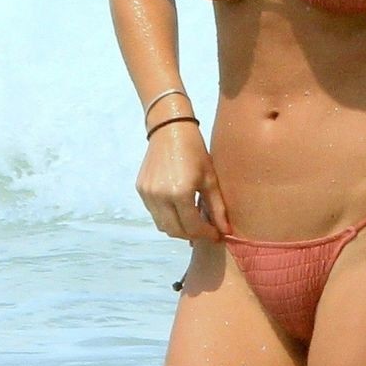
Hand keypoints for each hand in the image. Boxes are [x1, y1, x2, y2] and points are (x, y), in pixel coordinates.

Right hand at [136, 119, 229, 242]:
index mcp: (179, 193)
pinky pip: (154, 213)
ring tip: (192, 220)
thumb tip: (225, 231)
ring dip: (178, 227)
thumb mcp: (210, 179)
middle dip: (191, 235)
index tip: (216, 234)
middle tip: (205, 231)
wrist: (169, 130)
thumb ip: (217, 208)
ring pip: (162, 225)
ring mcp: (147, 194)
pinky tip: (178, 208)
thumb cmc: (195, 152)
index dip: (206, 234)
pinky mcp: (140, 190)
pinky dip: (167, 216)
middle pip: (174, 231)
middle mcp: (160, 197)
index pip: (192, 227)